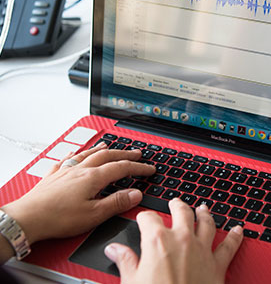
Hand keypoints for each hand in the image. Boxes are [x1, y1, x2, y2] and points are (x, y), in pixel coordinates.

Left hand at [1, 143, 154, 245]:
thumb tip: (135, 194)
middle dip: (124, 153)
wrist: (27, 218)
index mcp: (93, 177)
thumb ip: (116, 202)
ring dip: (101, 149)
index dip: (138, 167)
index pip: (122, 168)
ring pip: (88, 153)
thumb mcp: (94, 215)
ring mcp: (66, 171)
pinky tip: (75, 153)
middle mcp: (81, 169)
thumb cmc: (58, 218)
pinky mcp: (53, 176)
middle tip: (136, 153)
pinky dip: (75, 154)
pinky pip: (67, 159)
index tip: (149, 168)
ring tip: (109, 145)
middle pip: (107, 155)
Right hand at [104, 197, 243, 283]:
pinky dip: (235, 237)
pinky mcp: (217, 265)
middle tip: (174, 203)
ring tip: (202, 208)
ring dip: (204, 213)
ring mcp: (202, 250)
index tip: (143, 218)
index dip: (144, 217)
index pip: (149, 218)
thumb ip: (125, 262)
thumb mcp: (132, 283)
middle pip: (181, 211)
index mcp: (158, 241)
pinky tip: (238, 230)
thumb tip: (114, 250)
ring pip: (206, 222)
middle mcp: (182, 239)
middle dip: (176, 205)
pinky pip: (229, 246)